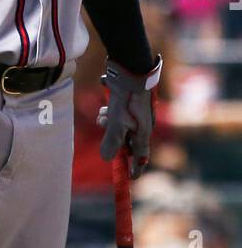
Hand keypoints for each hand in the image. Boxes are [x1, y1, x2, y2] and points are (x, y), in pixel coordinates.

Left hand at [97, 56, 161, 179]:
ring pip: (119, 126)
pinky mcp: (129, 103)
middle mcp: (142, 124)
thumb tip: (107, 159)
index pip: (141, 156)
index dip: (135, 168)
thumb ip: (112, 141)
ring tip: (103, 114)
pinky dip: (110, 112)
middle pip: (126, 141)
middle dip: (113, 139)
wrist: (132, 69)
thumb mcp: (117, 122)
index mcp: (143, 132)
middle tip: (105, 128)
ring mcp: (136, 113)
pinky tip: (105, 104)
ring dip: (108, 123)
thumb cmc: (127, 98)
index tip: (131, 178)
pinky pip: (117, 113)